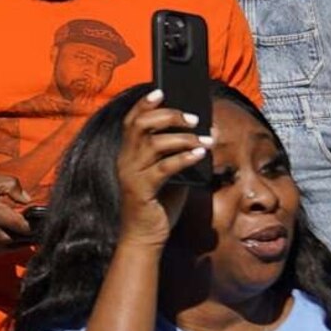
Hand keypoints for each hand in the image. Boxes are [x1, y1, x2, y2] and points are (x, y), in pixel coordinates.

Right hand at [114, 98, 211, 240]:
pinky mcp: (142, 190)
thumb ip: (176, 155)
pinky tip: (200, 155)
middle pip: (142, 125)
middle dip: (170, 116)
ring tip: (205, 140)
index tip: (160, 91)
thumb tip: (202, 134)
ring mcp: (132, 175)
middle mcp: (125, 161)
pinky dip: (185, 157)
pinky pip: (165, 167)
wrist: (143, 239)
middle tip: (194, 119)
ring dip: (184, 138)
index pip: (131, 121)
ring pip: (154, 143)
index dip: (144, 104)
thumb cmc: (157, 206)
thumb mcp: (166, 175)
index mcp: (127, 155)